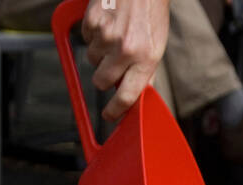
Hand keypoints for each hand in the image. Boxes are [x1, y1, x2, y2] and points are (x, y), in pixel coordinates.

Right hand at [82, 0, 169, 122]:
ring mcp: (107, 35)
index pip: (127, 97)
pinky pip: (85, 37)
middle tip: (111, 64)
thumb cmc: (151, 10)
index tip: (109, 115)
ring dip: (99, 51)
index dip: (116, 111)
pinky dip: (93, 32)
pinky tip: (107, 20)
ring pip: (92, 59)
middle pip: (102, 82)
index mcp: (146, 59)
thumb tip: (138, 96)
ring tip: (113, 32)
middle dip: (104, 77)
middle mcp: (126, 50)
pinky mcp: (93, 21)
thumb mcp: (157, 44)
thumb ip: (146, 71)